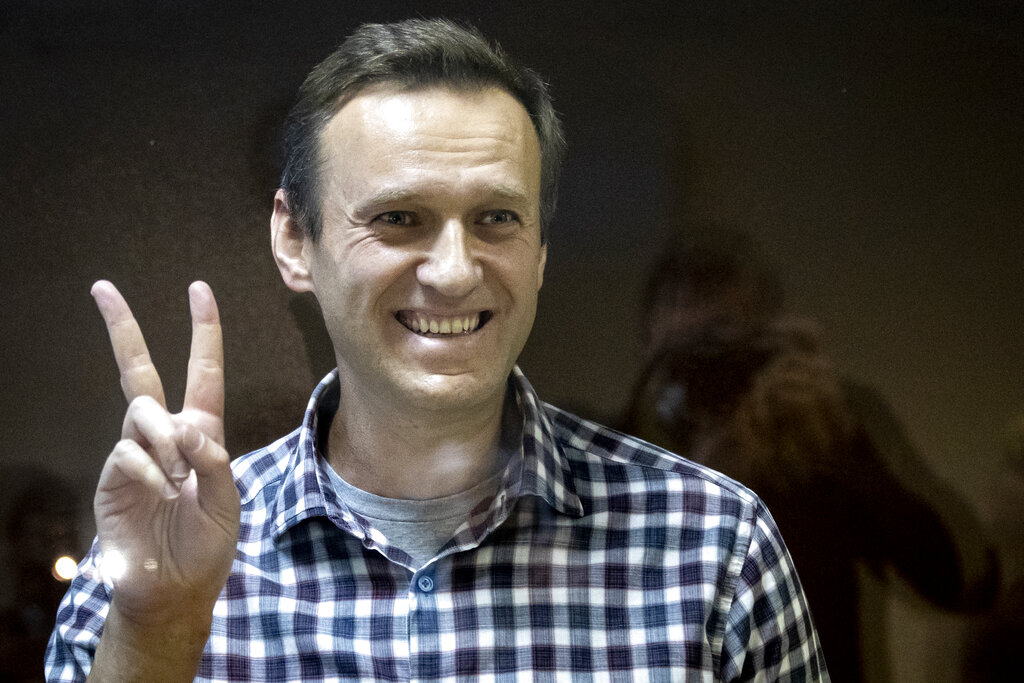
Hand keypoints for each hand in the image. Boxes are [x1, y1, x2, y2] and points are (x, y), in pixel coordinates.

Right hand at [90, 280, 239, 626]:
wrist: (174, 588)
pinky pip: (127, 451)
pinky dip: (150, 468)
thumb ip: (213, 458)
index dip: (204, 332)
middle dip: (123, 329)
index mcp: (202, 433)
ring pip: (141, 410)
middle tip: (103, 288)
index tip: (198, 290)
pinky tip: (162, 491)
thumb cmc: (206, 543)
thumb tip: (184, 425)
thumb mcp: (226, 499)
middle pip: (140, 371)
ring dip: (166, 438)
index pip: (202, 372)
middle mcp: (165, 435)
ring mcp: (135, 453)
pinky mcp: (112, 477)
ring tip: (178, 478)